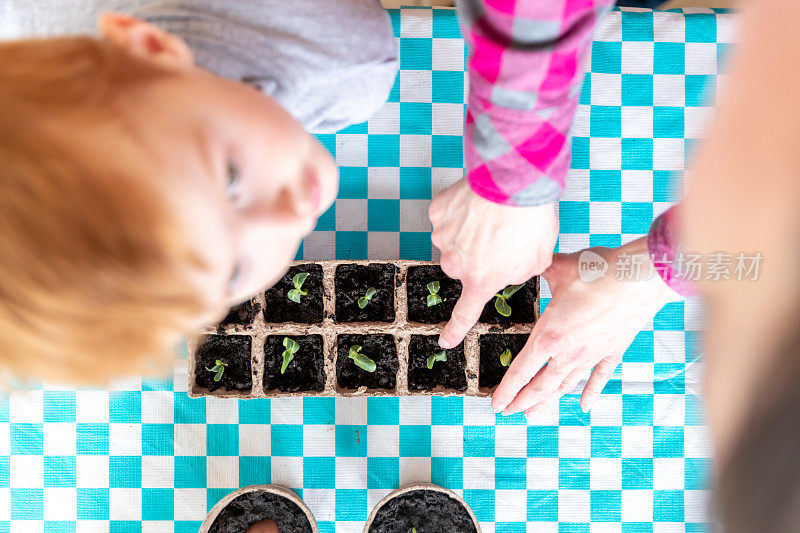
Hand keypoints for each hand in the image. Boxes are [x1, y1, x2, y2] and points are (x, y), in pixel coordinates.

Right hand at [429, 178, 557, 347]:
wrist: (515, 183)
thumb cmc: (531, 221)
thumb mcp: (537, 260)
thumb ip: (519, 273)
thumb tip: (512, 269)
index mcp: (481, 280)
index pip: (465, 314)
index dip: (455, 330)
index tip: (446, 340)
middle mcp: (455, 263)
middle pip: (461, 266)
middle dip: (475, 257)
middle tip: (499, 239)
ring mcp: (443, 236)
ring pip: (453, 239)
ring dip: (469, 231)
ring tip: (493, 216)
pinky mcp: (438, 211)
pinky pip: (447, 215)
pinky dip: (459, 210)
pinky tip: (478, 202)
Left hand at [492, 238, 681, 415]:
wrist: (640, 279)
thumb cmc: (599, 273)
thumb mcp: (558, 268)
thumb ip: (539, 269)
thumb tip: (527, 261)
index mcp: (549, 335)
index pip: (521, 371)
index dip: (507, 390)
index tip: (497, 403)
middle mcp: (568, 352)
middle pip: (540, 386)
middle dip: (522, 402)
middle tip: (509, 413)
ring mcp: (592, 354)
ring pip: (565, 385)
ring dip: (548, 401)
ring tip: (534, 415)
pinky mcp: (612, 351)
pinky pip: (599, 377)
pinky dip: (591, 392)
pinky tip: (585, 405)